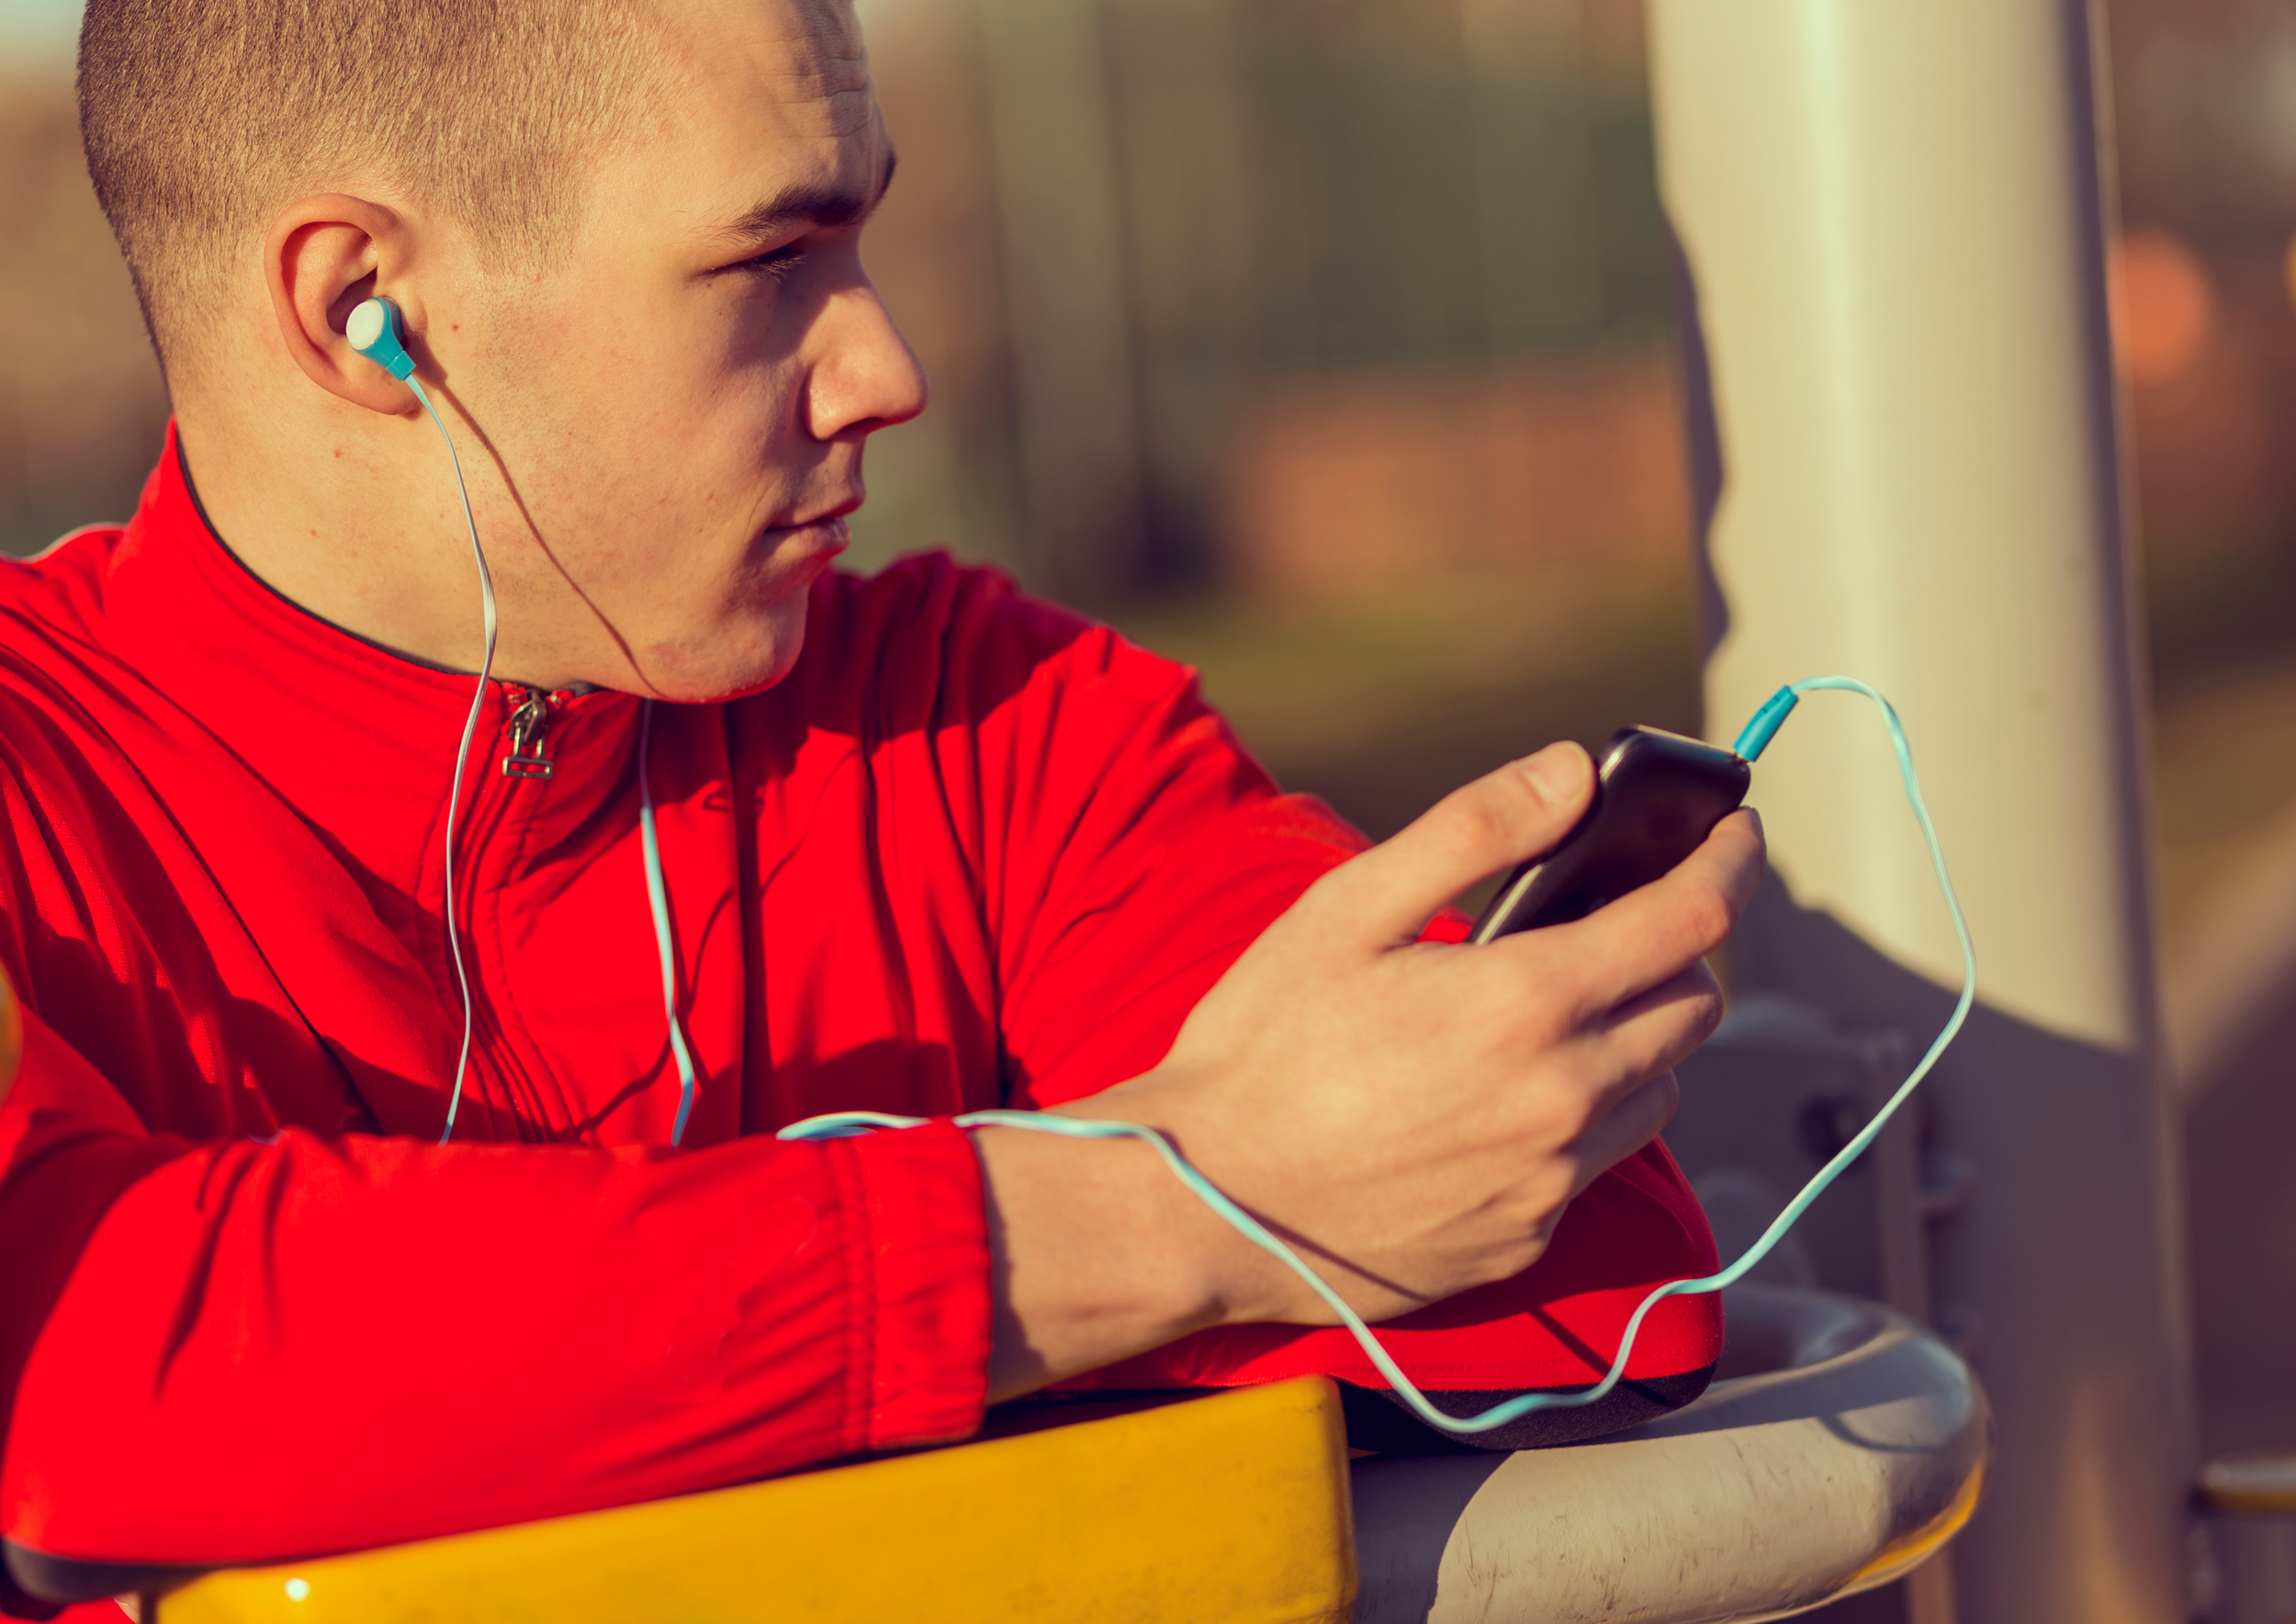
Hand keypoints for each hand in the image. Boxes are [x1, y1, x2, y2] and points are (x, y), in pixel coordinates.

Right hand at [973, 743, 1764, 1394]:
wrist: (1204, 1202)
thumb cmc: (1261, 1047)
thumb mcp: (1345, 911)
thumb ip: (1471, 831)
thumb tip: (1572, 771)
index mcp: (1525, 1001)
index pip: (1692, 918)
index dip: (1728, 860)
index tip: (1736, 829)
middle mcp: (1563, 1096)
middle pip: (1695, 1007)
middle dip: (1677, 950)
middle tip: (1618, 921)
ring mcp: (1552, 1178)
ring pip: (1661, 1089)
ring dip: (1639, 1040)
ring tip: (1556, 1015)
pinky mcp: (1530, 1237)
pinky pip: (1600, 1161)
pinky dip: (1586, 1114)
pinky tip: (1506, 1097)